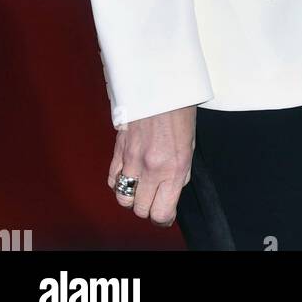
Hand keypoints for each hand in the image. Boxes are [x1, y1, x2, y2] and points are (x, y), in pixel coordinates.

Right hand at [108, 106, 195, 226]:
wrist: (161, 83)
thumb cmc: (180, 109)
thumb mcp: (190, 143)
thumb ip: (181, 171)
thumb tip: (173, 190)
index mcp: (174, 168)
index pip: (162, 212)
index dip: (164, 218)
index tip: (165, 215)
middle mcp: (151, 168)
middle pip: (140, 209)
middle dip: (148, 208)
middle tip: (154, 198)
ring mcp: (132, 159)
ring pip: (122, 198)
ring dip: (131, 196)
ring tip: (140, 187)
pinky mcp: (118, 149)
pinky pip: (111, 178)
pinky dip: (118, 181)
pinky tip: (127, 174)